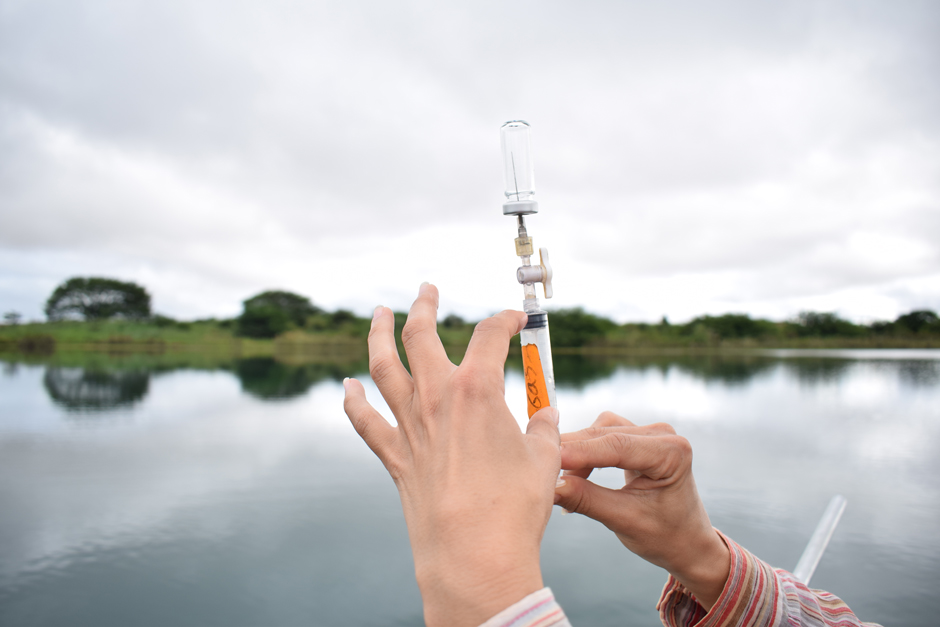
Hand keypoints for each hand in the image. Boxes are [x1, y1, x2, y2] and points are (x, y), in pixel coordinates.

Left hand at [343, 283, 561, 626]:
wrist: (473, 555)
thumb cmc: (514, 508)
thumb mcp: (544, 459)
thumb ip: (544, 429)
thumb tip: (547, 416)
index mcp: (478, 390)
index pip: (489, 336)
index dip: (505, 320)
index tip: (514, 319)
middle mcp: (436, 398)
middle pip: (422, 335)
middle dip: (424, 306)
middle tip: (426, 290)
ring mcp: (409, 425)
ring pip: (383, 366)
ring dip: (378, 335)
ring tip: (379, 313)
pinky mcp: (394, 455)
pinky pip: (365, 420)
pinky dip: (353, 400)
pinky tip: (347, 385)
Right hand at [553, 412, 729, 609]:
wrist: (687, 543)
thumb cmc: (665, 537)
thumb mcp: (624, 521)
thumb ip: (587, 500)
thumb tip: (550, 486)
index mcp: (672, 452)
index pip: (617, 445)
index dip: (579, 452)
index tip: (548, 460)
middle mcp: (663, 435)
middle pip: (605, 434)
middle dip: (572, 451)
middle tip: (539, 468)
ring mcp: (650, 434)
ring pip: (599, 431)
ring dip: (576, 451)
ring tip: (557, 477)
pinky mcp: (637, 439)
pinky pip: (602, 436)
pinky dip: (584, 453)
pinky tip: (572, 474)